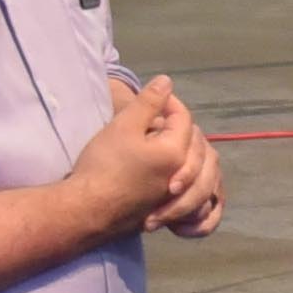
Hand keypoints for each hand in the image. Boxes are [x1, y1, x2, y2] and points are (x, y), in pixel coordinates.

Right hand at [72, 73, 213, 235]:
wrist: (87, 209)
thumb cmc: (104, 165)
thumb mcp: (124, 125)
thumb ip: (148, 102)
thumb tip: (167, 81)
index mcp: (177, 151)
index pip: (184, 118)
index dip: (168, 103)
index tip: (150, 99)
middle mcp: (186, 175)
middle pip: (198, 144)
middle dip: (182, 128)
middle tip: (158, 121)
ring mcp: (180, 197)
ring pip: (204, 174)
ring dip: (194, 158)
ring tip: (174, 148)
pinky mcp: (170, 211)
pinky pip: (200, 203)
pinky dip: (198, 192)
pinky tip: (183, 185)